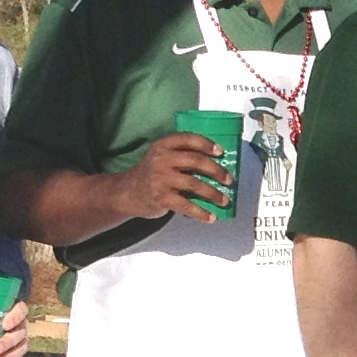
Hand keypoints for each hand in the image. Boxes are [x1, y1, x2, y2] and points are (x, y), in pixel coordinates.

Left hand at [0, 296, 31, 356]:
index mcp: (11, 310)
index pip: (20, 310)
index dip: (15, 317)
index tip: (4, 325)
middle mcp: (19, 325)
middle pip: (21, 332)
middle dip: (9, 341)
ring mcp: (19, 340)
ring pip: (21, 348)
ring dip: (9, 356)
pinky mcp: (16, 354)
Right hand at [110, 132, 235, 224]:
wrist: (128, 193)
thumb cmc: (152, 174)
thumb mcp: (161, 157)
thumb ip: (181, 156)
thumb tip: (216, 164)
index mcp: (163, 145)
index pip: (188, 139)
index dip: (207, 144)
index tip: (221, 152)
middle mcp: (161, 159)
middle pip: (195, 160)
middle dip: (216, 170)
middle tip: (229, 179)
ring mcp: (161, 178)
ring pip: (194, 184)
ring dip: (213, 193)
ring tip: (225, 200)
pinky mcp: (161, 197)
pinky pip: (186, 205)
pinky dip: (201, 213)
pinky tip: (211, 217)